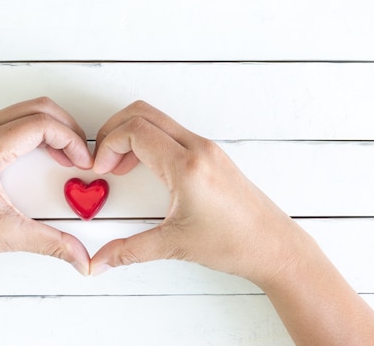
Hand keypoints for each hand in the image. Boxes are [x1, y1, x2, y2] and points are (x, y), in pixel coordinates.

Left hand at [0, 97, 92, 301]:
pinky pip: (11, 120)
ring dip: (52, 128)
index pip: (41, 124)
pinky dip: (35, 131)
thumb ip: (51, 243)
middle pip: (36, 108)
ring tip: (67, 155)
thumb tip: (81, 256)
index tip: (84, 162)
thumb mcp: (6, 235)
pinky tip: (45, 154)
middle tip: (81, 154)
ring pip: (25, 110)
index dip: (71, 140)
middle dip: (67, 128)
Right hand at [89, 101, 373, 345]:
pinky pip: (174, 133)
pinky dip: (151, 140)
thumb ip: (130, 250)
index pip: (136, 130)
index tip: (100, 168)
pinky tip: (146, 168)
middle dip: (114, 130)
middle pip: (143, 113)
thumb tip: (99, 261)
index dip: (108, 144)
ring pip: (159, 120)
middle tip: (103, 159)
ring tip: (120, 166)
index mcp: (187, 165)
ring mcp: (208, 149)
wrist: (274, 246)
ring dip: (133, 134)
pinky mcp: (213, 156)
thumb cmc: (235, 243)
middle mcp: (198, 148)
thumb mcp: (175, 245)